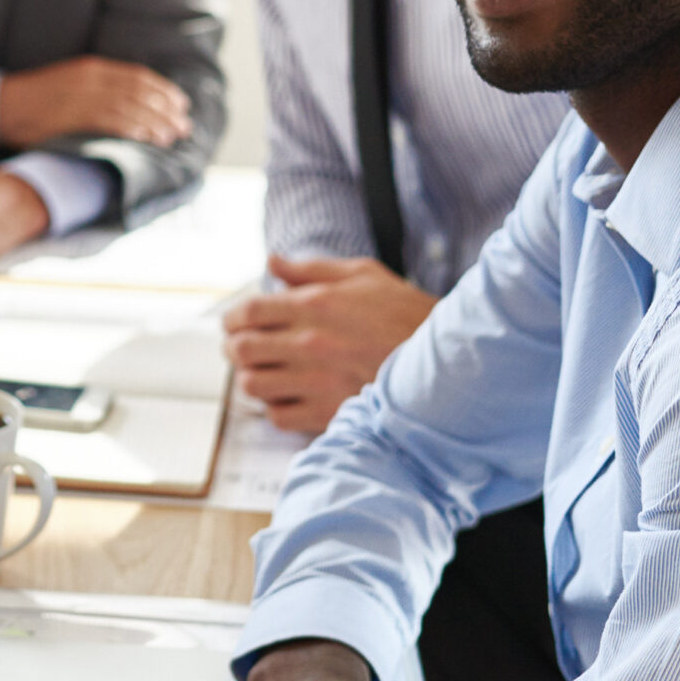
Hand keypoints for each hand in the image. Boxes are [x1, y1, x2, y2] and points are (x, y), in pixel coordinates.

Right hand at [0, 57, 190, 149]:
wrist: (0, 104)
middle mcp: (91, 79)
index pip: (138, 76)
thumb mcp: (69, 83)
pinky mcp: (72, 115)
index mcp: (92, 68)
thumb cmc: (34, 99)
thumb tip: (125, 104)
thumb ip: (96, 89)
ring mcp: (81, 97)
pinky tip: (146, 138)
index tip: (181, 103)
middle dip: (166, 110)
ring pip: (130, 108)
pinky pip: (110, 121)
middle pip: (140, 92)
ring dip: (155, 123)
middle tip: (184, 125)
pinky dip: (132, 129)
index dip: (163, 90)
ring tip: (171, 137)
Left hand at [223, 253, 438, 433]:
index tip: (234, 323)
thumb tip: (272, 263)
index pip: (248, 311)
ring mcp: (318, 382)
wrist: (447, 360)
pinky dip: (275, 408)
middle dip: (233, 348)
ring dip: (251, 379)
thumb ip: (310, 269)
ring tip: (264, 373)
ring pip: (253, 387)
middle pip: (241, 350)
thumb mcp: (362, 275)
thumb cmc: (406, 315)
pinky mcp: (330, 414)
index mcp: (315, 306)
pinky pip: (279, 417)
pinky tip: (288, 396)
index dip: (231, 318)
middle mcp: (311, 344)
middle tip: (240, 348)